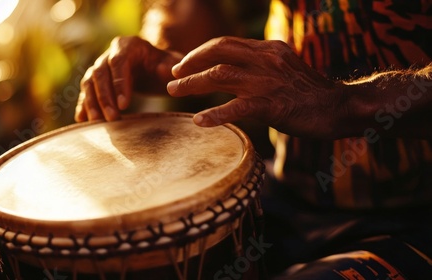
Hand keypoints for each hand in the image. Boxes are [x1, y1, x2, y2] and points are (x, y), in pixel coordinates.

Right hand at [75, 36, 182, 121]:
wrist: (152, 66)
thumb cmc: (163, 64)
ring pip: (89, 83)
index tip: (124, 105)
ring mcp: (100, 67)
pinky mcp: (95, 81)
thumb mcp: (171, 63)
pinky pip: (86, 92)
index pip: (118, 62)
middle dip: (104, 97)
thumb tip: (166, 71)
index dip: (119, 83)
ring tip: (96, 122)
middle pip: (100, 74)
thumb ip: (170, 66)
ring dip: (91, 102)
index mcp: (128, 45)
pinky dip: (83, 105)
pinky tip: (83, 120)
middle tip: (112, 118)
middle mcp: (109, 54)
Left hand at [167, 36, 346, 137]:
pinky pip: (236, 108)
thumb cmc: (311, 93)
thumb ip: (261, 67)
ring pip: (219, 76)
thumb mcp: (285, 69)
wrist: (341, 106)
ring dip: (192, 84)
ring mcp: (267, 81)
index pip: (225, 43)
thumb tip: (235, 72)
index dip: (200, 52)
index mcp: (268, 49)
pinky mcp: (271, 105)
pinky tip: (199, 121)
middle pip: (217, 52)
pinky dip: (214, 114)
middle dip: (190, 62)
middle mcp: (265, 60)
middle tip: (172, 76)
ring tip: (173, 92)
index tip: (184, 64)